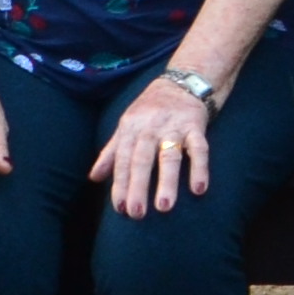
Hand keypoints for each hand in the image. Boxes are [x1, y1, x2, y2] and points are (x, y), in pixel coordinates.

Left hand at [101, 72, 218, 216]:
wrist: (182, 81)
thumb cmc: (150, 109)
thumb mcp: (126, 126)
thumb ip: (111, 153)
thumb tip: (94, 178)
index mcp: (130, 129)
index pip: (122, 160)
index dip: (120, 184)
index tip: (120, 208)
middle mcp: (150, 128)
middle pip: (142, 160)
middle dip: (138, 186)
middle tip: (137, 213)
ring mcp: (174, 127)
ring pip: (169, 155)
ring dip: (167, 181)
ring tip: (165, 207)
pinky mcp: (196, 126)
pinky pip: (199, 148)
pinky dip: (200, 168)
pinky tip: (199, 189)